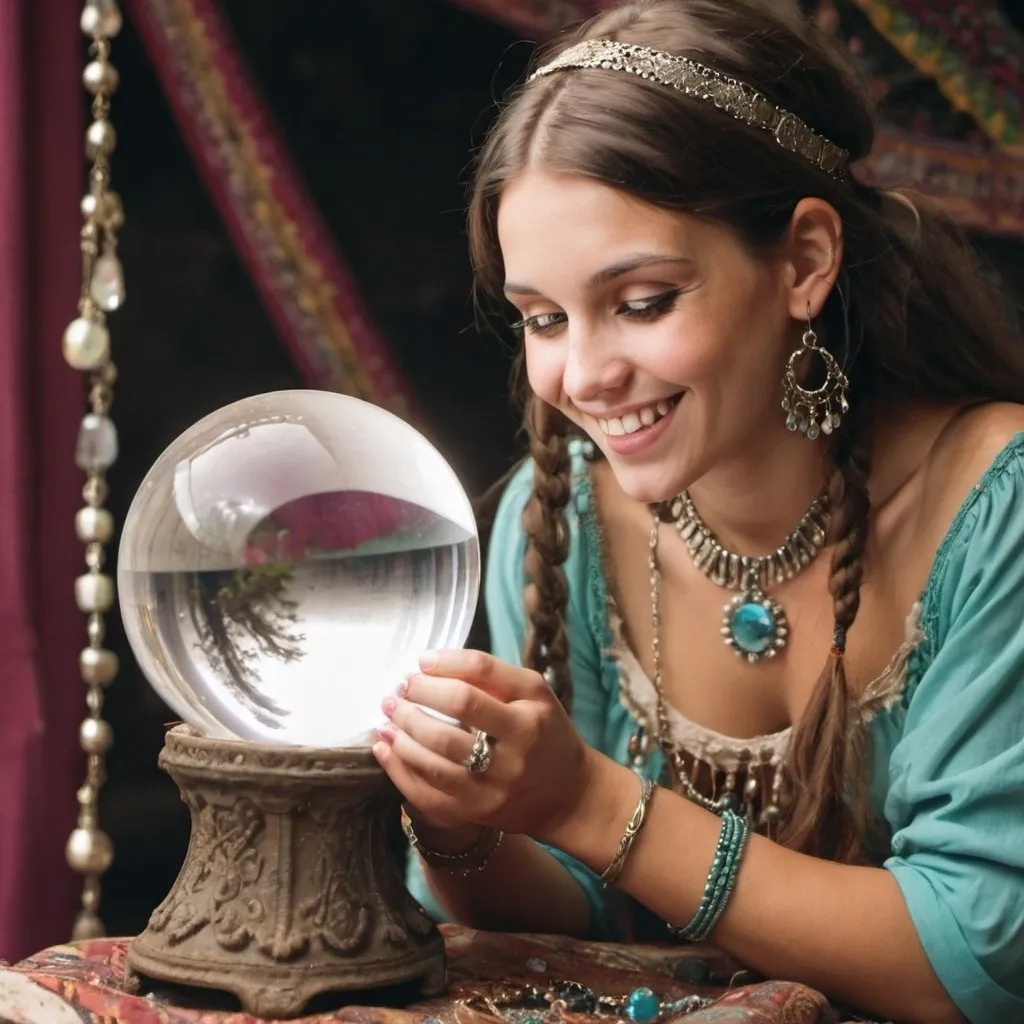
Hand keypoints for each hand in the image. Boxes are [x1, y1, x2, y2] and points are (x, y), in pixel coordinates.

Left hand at [373, 649, 593, 839]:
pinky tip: (385, 748)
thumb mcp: (533, 692)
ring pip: (432, 765)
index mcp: (526, 725)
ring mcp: (488, 793)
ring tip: (387, 714)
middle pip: (447, 732)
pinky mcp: (471, 815)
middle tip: (398, 690)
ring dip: (400, 736)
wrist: (566, 795)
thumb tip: (432, 662)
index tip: (421, 661)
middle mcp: (509, 762)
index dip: (442, 672)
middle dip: (413, 706)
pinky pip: (425, 795)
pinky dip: (398, 769)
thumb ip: (490, 673)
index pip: (474, 692)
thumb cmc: (545, 731)